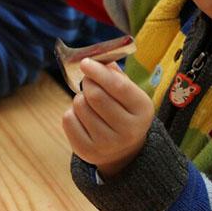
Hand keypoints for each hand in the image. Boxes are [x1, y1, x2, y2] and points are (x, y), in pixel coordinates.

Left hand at [62, 58, 153, 178]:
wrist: (123, 149)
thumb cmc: (123, 109)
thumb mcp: (128, 92)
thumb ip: (114, 74)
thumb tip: (96, 58)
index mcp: (143, 109)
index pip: (118, 86)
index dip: (99, 72)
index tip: (85, 62)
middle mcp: (129, 130)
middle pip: (95, 95)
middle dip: (88, 83)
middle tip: (88, 81)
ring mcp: (108, 144)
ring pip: (79, 106)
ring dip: (80, 98)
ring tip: (90, 104)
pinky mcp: (88, 152)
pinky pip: (68, 120)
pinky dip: (71, 113)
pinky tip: (83, 118)